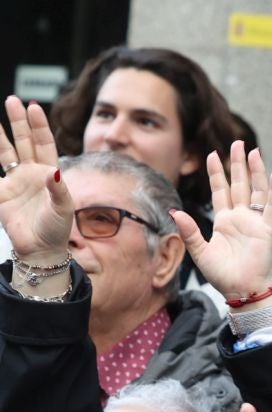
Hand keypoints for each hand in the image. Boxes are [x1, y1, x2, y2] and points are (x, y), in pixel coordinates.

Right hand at [0, 97, 73, 264]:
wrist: (41, 249)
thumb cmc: (57, 230)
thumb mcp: (64, 209)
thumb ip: (59, 190)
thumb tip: (54, 171)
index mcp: (51, 174)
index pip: (44, 143)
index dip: (39, 125)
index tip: (33, 107)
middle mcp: (32, 173)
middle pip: (24, 141)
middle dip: (18, 121)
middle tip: (12, 100)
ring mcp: (15, 181)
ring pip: (6, 153)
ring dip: (0, 136)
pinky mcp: (1, 193)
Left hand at [171, 141, 271, 300]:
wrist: (241, 291)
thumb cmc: (222, 276)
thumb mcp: (200, 252)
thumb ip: (190, 231)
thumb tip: (175, 212)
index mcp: (224, 222)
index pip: (220, 191)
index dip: (216, 173)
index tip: (212, 154)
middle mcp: (240, 218)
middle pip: (239, 184)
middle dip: (237, 163)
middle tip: (238, 142)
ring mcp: (255, 222)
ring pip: (256, 190)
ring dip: (255, 171)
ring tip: (254, 151)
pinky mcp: (267, 230)